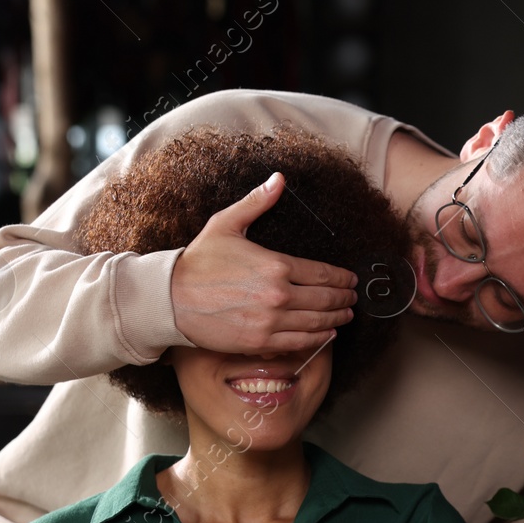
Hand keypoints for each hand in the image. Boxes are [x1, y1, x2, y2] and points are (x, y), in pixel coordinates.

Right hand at [170, 172, 358, 355]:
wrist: (170, 299)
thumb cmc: (198, 262)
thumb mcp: (226, 224)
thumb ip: (257, 203)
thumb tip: (279, 179)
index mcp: (276, 265)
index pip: (323, 274)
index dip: (343, 278)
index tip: (351, 280)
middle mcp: (279, 295)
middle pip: (326, 300)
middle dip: (344, 299)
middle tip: (353, 298)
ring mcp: (271, 322)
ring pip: (317, 323)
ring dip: (337, 320)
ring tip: (345, 316)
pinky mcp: (261, 343)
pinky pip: (299, 342)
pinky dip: (318, 339)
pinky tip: (326, 335)